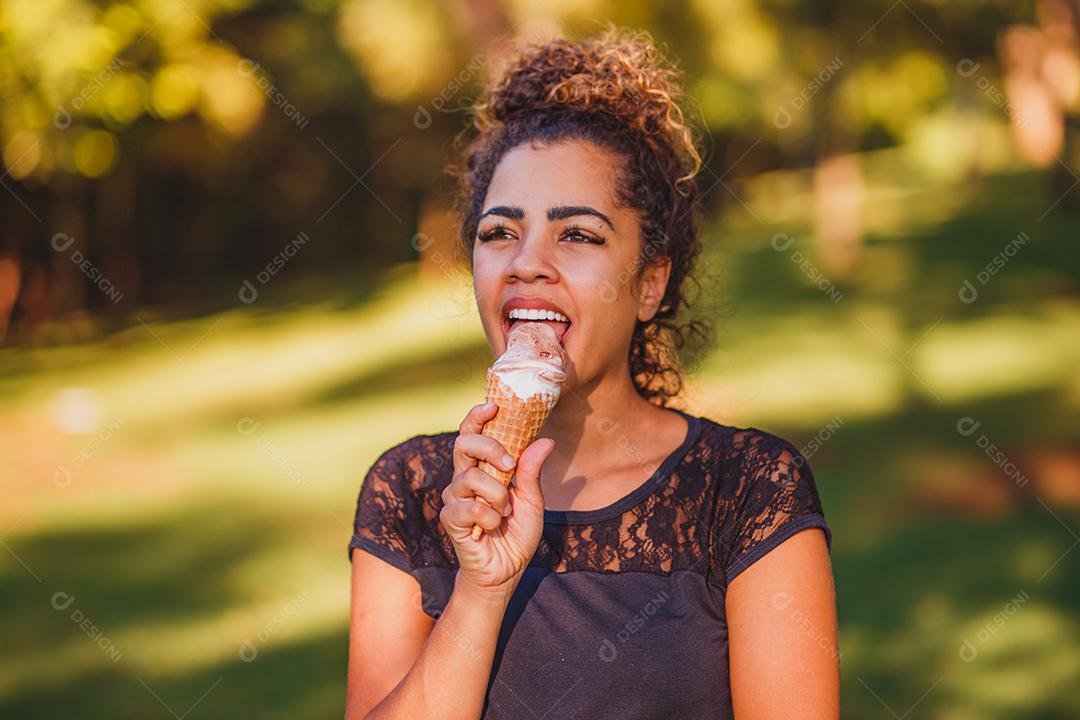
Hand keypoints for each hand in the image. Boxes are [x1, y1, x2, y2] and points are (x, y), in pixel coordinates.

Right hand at [439, 402, 554, 595]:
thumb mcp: (532, 501)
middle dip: (489, 448)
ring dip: (497, 495)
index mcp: (483, 468)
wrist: (505, 571)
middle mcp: (464, 478)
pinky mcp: (450, 519)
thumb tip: (545, 441)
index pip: (472, 434)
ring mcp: (454, 498)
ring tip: (505, 513)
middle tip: (510, 464)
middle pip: (463, 445)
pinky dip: (489, 518)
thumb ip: (531, 472)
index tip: (493, 407)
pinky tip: (493, 528)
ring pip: (470, 478)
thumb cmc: (515, 533)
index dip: (477, 417)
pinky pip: (470, 507)